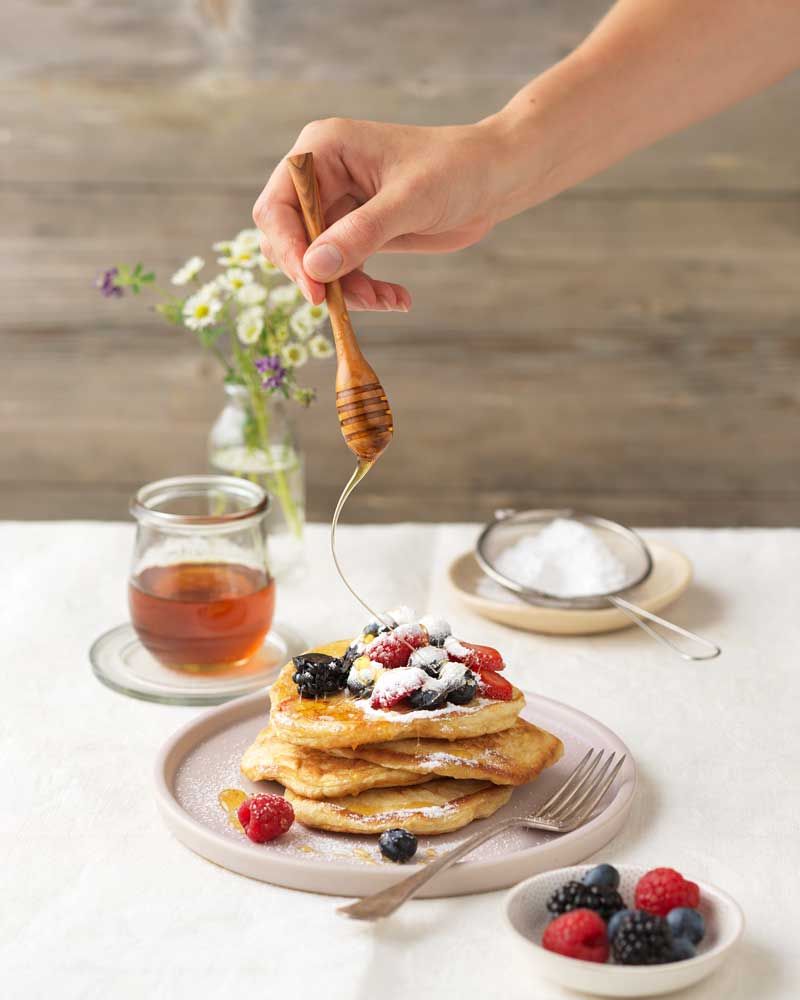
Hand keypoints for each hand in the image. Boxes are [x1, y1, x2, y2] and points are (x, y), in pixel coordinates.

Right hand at [252, 117, 505, 310]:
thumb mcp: (409, 201)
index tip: (314, 288)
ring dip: (345, 290)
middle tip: (349, 304)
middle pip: (289, 240)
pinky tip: (398, 299)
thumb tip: (314, 268)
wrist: (493, 178)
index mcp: (322, 150)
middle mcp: (322, 177)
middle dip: (318, 276)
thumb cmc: (455, 170)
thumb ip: (361, 233)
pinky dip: (364, 291)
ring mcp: (338, 206)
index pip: (277, 206)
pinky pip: (343, 272)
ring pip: (316, 263)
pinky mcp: (357, 233)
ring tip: (387, 301)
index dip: (289, 249)